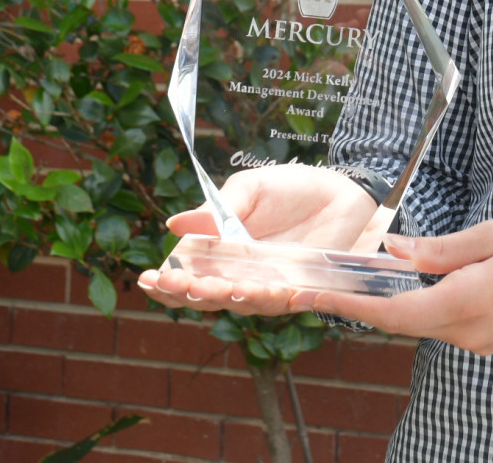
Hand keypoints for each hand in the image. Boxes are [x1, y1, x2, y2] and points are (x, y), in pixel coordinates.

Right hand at [136, 166, 376, 315]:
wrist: (343, 190)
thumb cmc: (291, 188)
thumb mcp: (249, 190)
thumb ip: (216, 210)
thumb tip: (172, 224)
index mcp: (219, 251)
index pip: (185, 274)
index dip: (166, 282)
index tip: (150, 279)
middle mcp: (238, 275)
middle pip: (205, 296)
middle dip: (187, 293)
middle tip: (176, 284)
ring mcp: (267, 286)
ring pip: (238, 303)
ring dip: (223, 297)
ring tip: (210, 288)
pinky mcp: (297, 291)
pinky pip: (277, 302)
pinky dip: (263, 299)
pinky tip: (249, 291)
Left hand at [309, 213, 492, 356]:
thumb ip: (440, 250)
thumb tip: (393, 251)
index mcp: (468, 303)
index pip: (394, 313)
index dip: (350, 305)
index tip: (314, 296)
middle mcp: (470, 333)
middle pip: (402, 323)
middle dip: (361, 305)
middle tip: (322, 285)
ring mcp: (481, 341)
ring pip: (422, 324)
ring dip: (390, 305)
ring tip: (357, 281)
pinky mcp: (490, 339)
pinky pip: (444, 324)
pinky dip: (419, 306)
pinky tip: (408, 285)